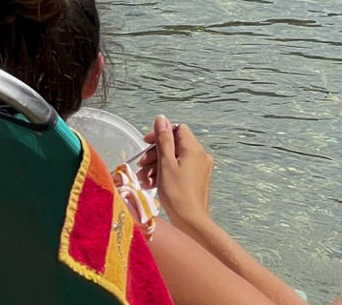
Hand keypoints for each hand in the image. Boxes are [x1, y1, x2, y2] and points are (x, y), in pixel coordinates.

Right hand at [139, 115, 214, 229]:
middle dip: (155, 153)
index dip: (160, 134)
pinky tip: (151, 184)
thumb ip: (163, 139)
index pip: (177, 129)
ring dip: (156, 166)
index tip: (146, 143)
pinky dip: (165, 174)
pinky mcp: (196, 180)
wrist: (190, 222)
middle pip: (174, 144)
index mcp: (194, 149)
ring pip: (174, 158)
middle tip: (142, 164)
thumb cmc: (177, 193)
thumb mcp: (165, 164)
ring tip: (143, 179)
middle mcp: (200, 156)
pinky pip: (178, 170)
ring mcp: (199, 169)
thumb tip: (161, 118)